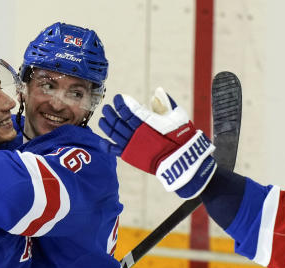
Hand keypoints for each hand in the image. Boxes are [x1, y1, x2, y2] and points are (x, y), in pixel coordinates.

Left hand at [98, 88, 216, 197]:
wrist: (181, 160)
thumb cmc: (181, 136)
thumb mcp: (177, 115)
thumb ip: (166, 102)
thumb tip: (158, 91)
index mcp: (146, 121)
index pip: (128, 108)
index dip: (121, 102)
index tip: (118, 98)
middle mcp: (136, 132)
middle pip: (118, 120)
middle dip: (111, 112)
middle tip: (107, 108)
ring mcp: (132, 145)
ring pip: (113, 133)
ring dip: (106, 125)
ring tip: (103, 119)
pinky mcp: (131, 156)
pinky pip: (114, 149)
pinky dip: (106, 144)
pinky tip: (102, 140)